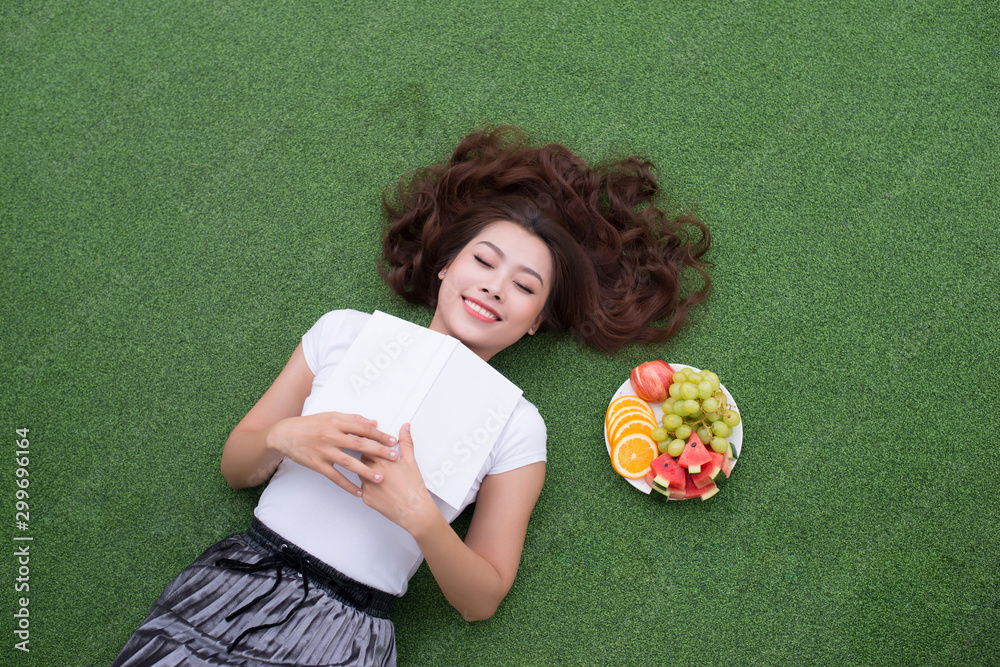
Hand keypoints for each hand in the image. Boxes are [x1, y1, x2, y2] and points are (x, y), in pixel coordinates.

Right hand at [266, 412, 397, 495]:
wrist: (285, 434)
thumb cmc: (310, 424)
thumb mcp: (331, 416)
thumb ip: (353, 419)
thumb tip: (374, 422)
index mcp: (337, 423)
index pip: (363, 429)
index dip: (379, 435)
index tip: (393, 441)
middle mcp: (331, 437)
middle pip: (359, 444)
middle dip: (378, 451)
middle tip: (393, 458)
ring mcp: (324, 452)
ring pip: (348, 463)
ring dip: (365, 471)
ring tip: (380, 477)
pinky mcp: (317, 465)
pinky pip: (334, 477)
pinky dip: (347, 485)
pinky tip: (358, 492)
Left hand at [360, 423, 436, 531]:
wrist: (414, 511)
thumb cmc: (414, 487)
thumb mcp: (411, 462)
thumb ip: (406, 442)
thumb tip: (404, 427)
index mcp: (384, 459)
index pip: (368, 445)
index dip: (367, 442)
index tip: (366, 440)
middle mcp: (372, 471)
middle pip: (362, 458)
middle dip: (368, 457)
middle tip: (374, 458)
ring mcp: (367, 485)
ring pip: (361, 473)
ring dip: (366, 471)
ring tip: (380, 475)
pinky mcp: (366, 497)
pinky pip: (363, 488)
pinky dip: (369, 486)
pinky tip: (380, 488)